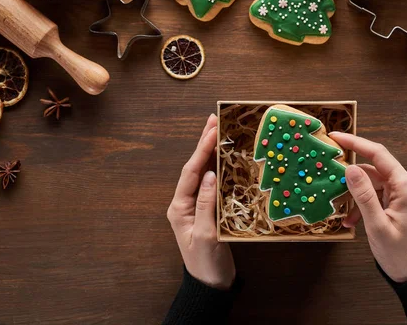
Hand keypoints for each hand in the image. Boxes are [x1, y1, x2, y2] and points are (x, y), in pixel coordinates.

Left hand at [167, 114, 235, 289]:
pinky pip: (212, 184)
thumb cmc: (206, 263)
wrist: (210, 285)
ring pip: (203, 173)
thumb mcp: (206, 235)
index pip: (191, 172)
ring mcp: (196, 206)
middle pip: (195, 167)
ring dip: (211, 152)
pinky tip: (227, 157)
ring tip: (219, 131)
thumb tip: (211, 175)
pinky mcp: (208, 210)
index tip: (212, 130)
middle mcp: (185, 203)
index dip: (201, 150)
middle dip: (203, 143)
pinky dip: (219, 167)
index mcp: (179, 207)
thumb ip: (207, 204)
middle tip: (214, 120)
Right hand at [330, 132, 406, 282]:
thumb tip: (350, 168)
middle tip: (331, 183)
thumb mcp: (376, 225)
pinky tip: (354, 220)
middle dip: (352, 179)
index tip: (335, 137)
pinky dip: (365, 204)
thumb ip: (363, 195)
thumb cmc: (399, 253)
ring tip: (344, 214)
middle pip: (374, 170)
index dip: (356, 143)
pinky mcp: (403, 200)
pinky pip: (378, 194)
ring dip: (357, 197)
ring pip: (374, 183)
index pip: (379, 155)